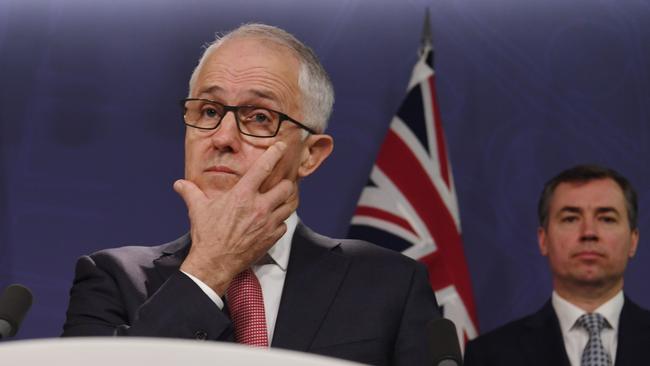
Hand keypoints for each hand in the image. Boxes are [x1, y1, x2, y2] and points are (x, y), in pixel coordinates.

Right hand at [174, 142, 297, 294]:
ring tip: (280, 199)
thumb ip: (190, 192)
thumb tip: (179, 184)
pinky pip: (284, 224)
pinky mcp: (272, 237)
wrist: (214, 263)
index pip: (263, 168)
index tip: (281, 146)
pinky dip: (280, 221)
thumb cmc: (207, 235)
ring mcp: (268, 223)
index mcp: (242, 195)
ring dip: (286, 201)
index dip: (275, 154)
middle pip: (286, 187)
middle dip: (285, 183)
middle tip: (280, 183)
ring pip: (289, 205)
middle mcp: (259, 207)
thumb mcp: (197, 209)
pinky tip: (273, 221)